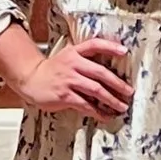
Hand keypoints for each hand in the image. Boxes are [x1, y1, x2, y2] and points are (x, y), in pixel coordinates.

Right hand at [3, 32, 132, 120]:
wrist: (31, 79)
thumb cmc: (53, 70)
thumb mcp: (67, 57)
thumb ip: (84, 60)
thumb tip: (108, 71)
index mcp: (74, 52)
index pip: (94, 45)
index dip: (110, 47)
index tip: (124, 51)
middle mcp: (73, 64)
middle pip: (100, 72)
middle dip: (118, 83)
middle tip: (129, 92)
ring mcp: (69, 80)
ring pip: (96, 90)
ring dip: (112, 99)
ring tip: (122, 106)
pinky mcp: (65, 95)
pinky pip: (86, 104)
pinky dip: (98, 111)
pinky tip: (106, 115)